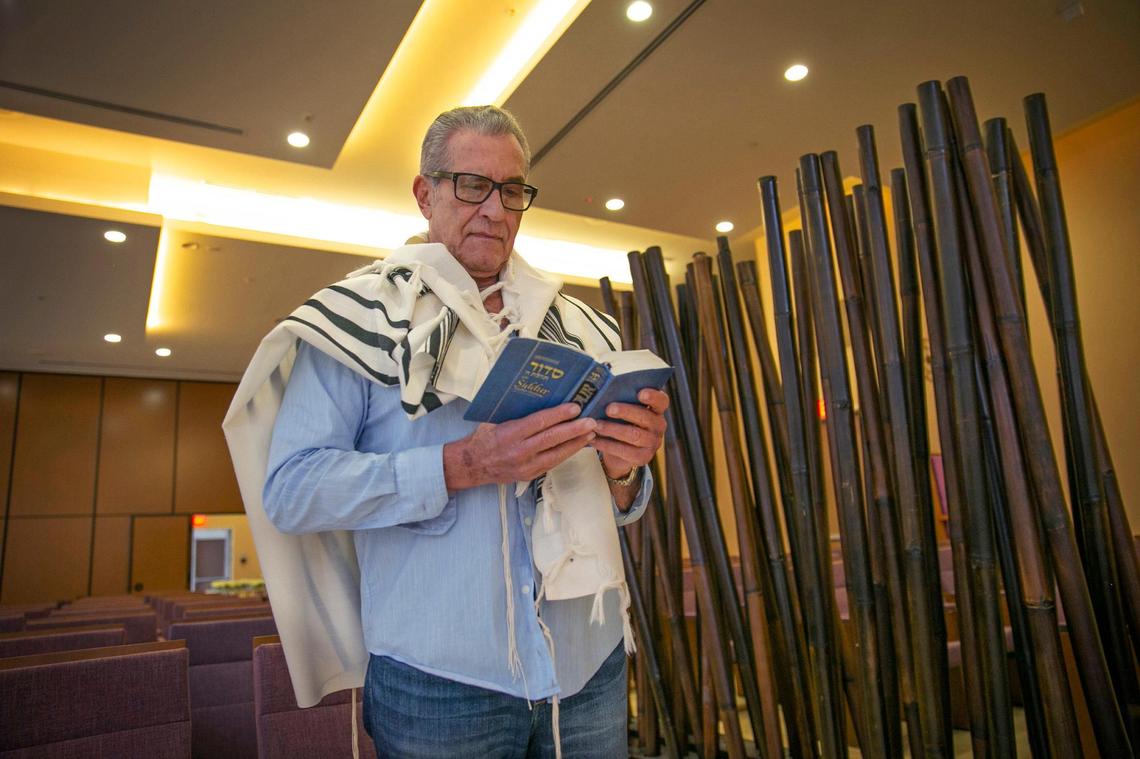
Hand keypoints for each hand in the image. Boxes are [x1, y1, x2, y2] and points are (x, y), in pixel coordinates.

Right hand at [444, 403, 596, 490]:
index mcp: (509, 434)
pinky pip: (552, 463)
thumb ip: (516, 413)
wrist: (472, 465)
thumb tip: (539, 397)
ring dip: (576, 443)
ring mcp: (525, 466)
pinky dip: (567, 453)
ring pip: (556, 454)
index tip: (575, 407)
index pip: (538, 422)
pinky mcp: (529, 475)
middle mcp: (518, 451)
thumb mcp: (494, 420)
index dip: (558, 415)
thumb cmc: (483, 438)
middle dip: (574, 430)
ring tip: (591, 433)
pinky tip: (578, 445)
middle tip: (591, 421)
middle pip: (551, 439)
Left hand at [591, 388, 668, 480]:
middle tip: (608, 409)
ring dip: (613, 429)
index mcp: (656, 410)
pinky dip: (607, 444)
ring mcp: (653, 443)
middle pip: (645, 417)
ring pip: (634, 435)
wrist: (619, 452)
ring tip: (596, 425)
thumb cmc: (621, 422)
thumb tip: (603, 393)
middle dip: (626, 411)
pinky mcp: (643, 458)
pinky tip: (594, 439)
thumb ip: (620, 400)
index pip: (661, 401)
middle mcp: (658, 426)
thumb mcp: (623, 410)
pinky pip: (624, 451)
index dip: (653, 396)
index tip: (640, 393)